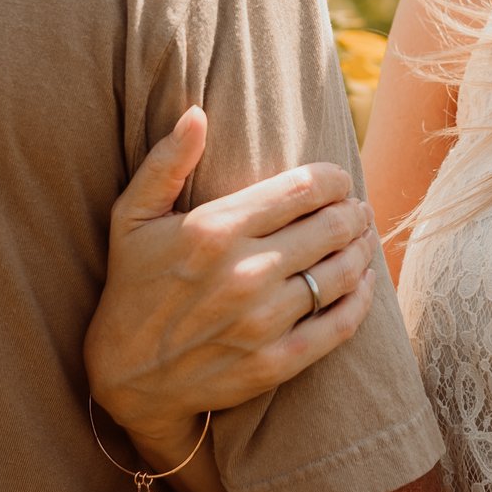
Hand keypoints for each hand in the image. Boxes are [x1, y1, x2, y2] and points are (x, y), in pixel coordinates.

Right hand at [84, 107, 379, 451]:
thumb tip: (196, 113)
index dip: (334, 179)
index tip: (338, 181)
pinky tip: (363, 284)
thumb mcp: (131, 218)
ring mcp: (261, 321)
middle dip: (353, 212)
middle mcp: (243, 273)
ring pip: (342, 273)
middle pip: (332, 227)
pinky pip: (340, 325)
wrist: (128, 377)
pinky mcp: (274, 362)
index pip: (304, 188)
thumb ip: (165, 163)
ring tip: (361, 241)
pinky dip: (361, 300)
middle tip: (356, 210)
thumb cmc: (131, 286)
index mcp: (214, 230)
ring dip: (361, 250)